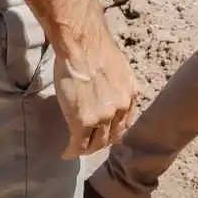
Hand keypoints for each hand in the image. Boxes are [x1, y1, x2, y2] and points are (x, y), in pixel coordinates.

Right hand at [53, 8, 138, 158]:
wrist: (82, 44)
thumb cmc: (94, 47)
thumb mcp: (118, 67)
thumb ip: (116, 84)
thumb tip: (107, 90)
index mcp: (130, 94)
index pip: (124, 121)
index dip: (113, 130)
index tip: (104, 133)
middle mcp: (121, 108)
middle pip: (112, 135)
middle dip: (101, 142)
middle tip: (89, 144)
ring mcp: (103, 117)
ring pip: (96, 143)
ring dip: (86, 149)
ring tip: (77, 149)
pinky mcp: (83, 121)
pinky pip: (78, 144)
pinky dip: (72, 151)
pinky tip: (66, 153)